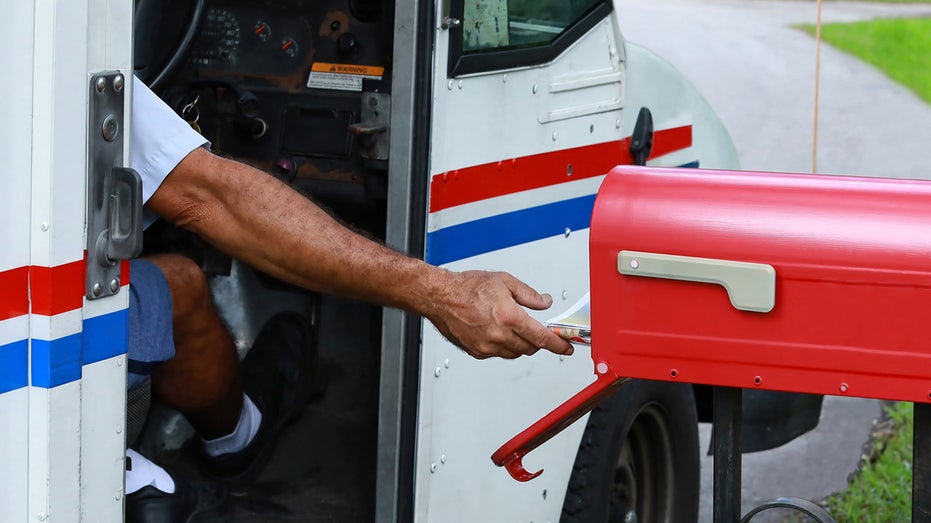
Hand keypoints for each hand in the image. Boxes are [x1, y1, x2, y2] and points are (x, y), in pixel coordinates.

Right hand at [426, 270, 574, 359]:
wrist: (440, 297)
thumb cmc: (467, 287)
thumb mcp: (504, 281)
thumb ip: (528, 295)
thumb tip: (544, 302)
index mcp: (509, 317)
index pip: (541, 337)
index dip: (557, 345)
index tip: (566, 348)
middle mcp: (498, 335)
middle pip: (530, 348)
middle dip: (537, 341)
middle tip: (536, 331)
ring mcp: (487, 346)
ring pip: (514, 353)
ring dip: (520, 344)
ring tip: (512, 327)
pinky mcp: (477, 352)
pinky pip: (498, 354)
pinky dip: (503, 346)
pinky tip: (497, 332)